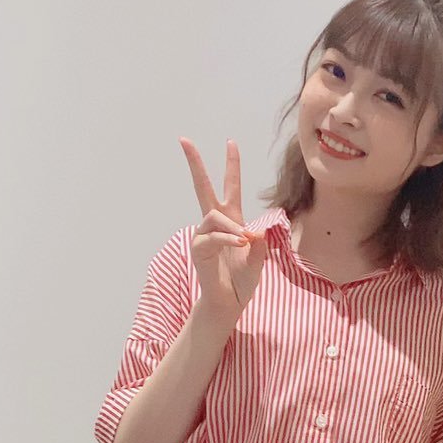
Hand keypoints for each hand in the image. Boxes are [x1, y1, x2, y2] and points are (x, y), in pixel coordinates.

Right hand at [180, 137, 267, 327]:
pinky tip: (239, 244)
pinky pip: (212, 236)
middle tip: (183, 140)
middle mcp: (216, 224)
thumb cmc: (243, 281)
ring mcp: (205, 235)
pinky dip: (227, 239)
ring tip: (244, 241)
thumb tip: (254, 232)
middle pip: (202, 187)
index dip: (231, 165)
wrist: (230, 302)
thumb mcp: (258, 260)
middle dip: (195, 164)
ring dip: (231, 226)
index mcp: (233, 220)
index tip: (231, 142)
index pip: (230, 187)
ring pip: (213, 215)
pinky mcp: (198, 249)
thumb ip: (259, 245)